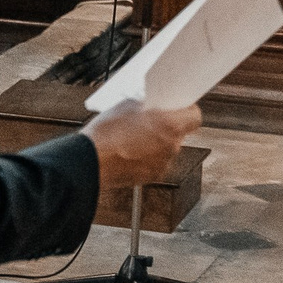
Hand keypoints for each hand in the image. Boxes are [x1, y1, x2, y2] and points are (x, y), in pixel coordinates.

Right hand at [83, 99, 201, 192]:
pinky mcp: (153, 176)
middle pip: (179, 132)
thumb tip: (151, 107)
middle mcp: (172, 146)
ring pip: (167, 148)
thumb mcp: (125, 106)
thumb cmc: (104, 133)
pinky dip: (147, 157)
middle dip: (166, 126)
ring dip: (156, 142)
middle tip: (147, 121)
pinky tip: (129, 151)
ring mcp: (163, 163)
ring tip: (132, 137)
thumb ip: (147, 106)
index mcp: (170, 125)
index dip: (185, 110)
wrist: (88, 161)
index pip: (194, 116)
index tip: (176, 107)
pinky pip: (156, 162)